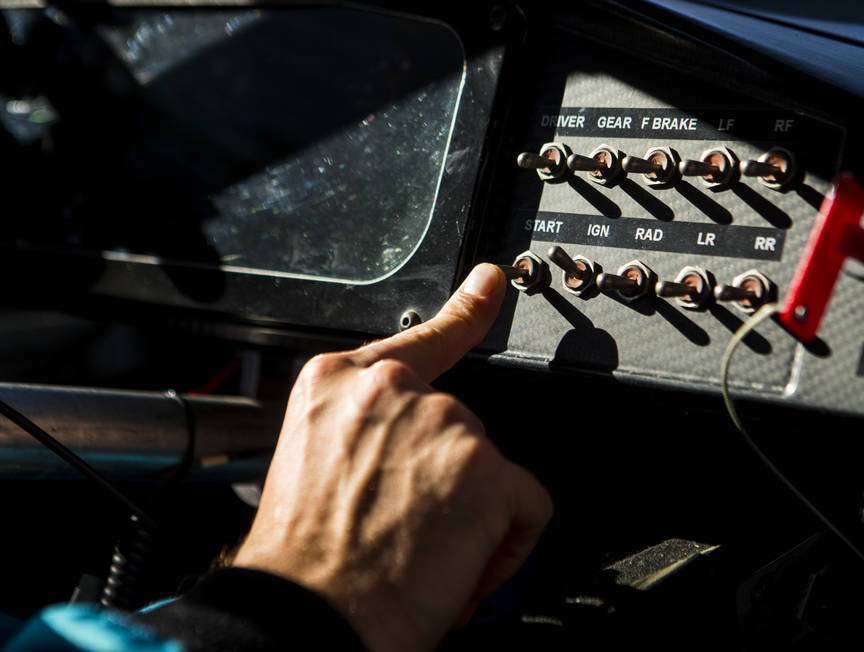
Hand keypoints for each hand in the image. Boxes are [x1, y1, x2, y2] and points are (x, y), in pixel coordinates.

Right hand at [233, 264, 552, 651]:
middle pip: (454, 425)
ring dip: (471, 514)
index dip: (465, 312)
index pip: (417, 338)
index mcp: (337, 382)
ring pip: (487, 467)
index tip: (491, 283)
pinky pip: (527, 505)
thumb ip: (358, 434)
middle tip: (406, 529)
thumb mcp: (308, 465)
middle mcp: (392, 390)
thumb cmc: (299, 563)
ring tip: (419, 556)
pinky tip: (463, 568)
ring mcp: (443, 423)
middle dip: (443, 479)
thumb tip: (397, 453)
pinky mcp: (486, 468)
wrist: (307, 617)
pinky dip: (508, 544)